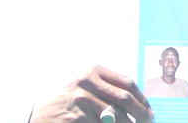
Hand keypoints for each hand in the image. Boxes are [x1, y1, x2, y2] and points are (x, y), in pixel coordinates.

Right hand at [31, 65, 152, 122]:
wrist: (37, 113)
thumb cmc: (64, 100)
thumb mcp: (84, 86)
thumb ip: (106, 88)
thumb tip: (136, 100)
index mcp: (92, 70)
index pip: (127, 83)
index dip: (142, 98)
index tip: (149, 109)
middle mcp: (88, 81)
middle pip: (125, 98)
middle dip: (142, 113)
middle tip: (150, 122)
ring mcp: (82, 99)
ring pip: (117, 115)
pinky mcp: (78, 117)